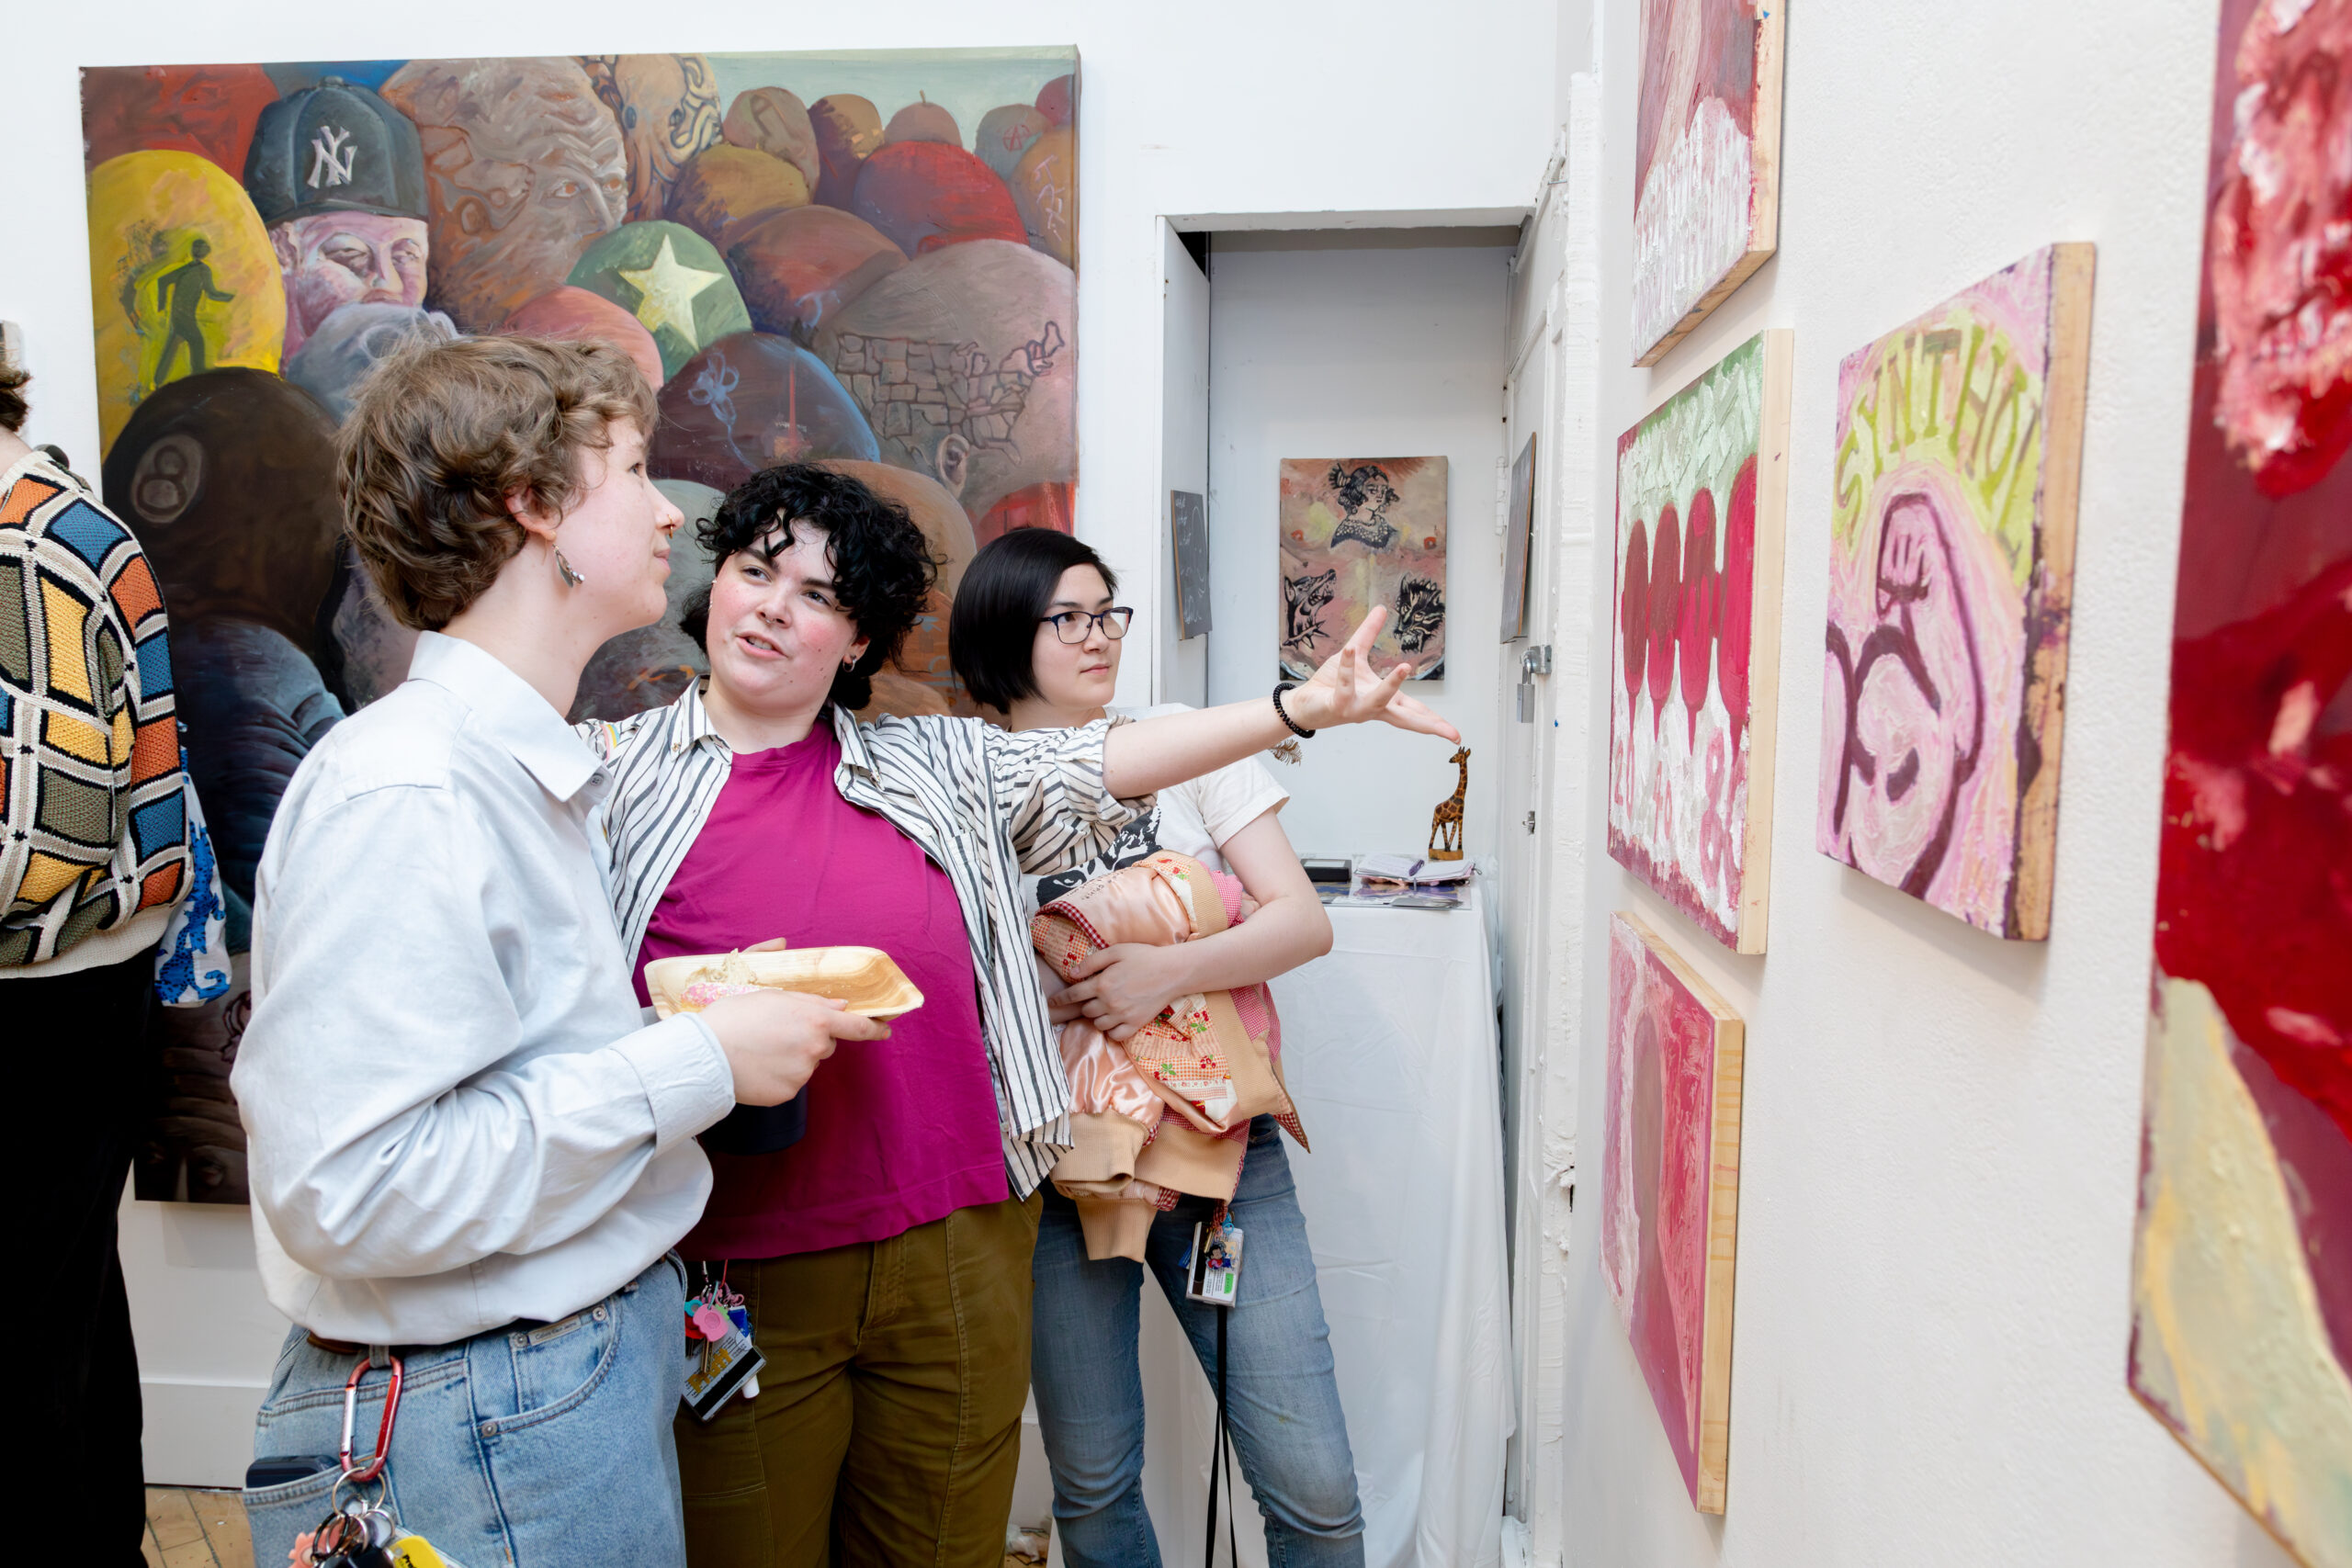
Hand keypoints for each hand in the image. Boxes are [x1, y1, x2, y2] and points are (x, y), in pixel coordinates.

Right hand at [698, 989, 888, 1104]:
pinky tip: (757, 1067)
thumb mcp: (773, 995)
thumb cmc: (735, 1016)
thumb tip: (839, 1006)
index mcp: (816, 1019)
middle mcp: (815, 1048)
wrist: (705, 1053)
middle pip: (826, 1045)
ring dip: (792, 1058)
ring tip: (760, 1049)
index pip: (857, 1026)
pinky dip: (778, 1076)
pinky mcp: (788, 1093)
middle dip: (810, 1039)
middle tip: (777, 1033)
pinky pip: (791, 1083)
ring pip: (806, 1064)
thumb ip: (811, 1001)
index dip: (873, 1028)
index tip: (884, 1030)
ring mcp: (803, 1074)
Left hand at [1050, 942, 1191, 1041]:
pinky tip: (1115, 1020)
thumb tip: (1072, 973)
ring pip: (1099, 1024)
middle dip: (1086, 1004)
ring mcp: (1122, 1015)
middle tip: (1093, 997)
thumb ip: (1092, 962)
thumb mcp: (1116, 951)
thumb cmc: (1144, 957)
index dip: (1060, 999)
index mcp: (1102, 983)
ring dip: (1098, 1017)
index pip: (1073, 994)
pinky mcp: (1135, 1024)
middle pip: (1086, 1011)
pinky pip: (1115, 1035)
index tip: (1051, 1003)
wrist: (1171, 972)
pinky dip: (1112, 1030)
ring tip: (1106, 1007)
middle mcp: (1110, 1002)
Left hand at [1287, 606, 1460, 740]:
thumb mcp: (1356, 655)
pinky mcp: (1338, 705)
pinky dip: (1347, 667)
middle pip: (1407, 719)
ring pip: (1379, 701)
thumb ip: (1369, 633)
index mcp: (1385, 701)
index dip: (1435, 722)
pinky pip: (1345, 686)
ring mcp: (1357, 709)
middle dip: (1428, 724)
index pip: (1415, 712)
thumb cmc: (1331, 684)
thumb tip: (1381, 608)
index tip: (1456, 734)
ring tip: (1405, 667)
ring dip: (1391, 685)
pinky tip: (1349, 650)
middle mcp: (1374, 709)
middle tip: (1449, 732)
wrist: (1303, 702)